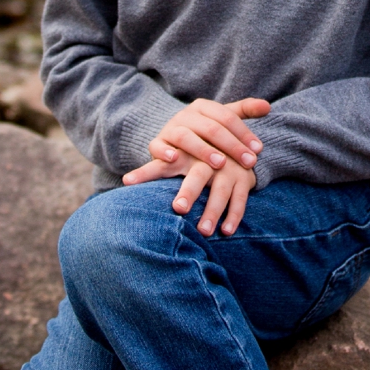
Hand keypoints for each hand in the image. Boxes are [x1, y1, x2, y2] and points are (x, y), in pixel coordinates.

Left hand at [134, 151, 256, 235]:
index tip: (128, 181)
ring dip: (212, 211)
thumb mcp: (176, 155)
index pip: (159, 164)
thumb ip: (155, 168)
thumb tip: (125, 181)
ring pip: (220, 190)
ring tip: (203, 231)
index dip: (146, 171)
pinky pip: (240, 198)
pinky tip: (226, 231)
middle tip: (178, 208)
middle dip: (189, 191)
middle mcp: (205, 160)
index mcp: (183, 154)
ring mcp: (227, 168)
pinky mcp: (243, 177)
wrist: (232, 138)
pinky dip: (234, 215)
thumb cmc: (194, 154)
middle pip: (197, 175)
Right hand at [144, 97, 270, 174]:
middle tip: (249, 162)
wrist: (173, 141)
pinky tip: (175, 159)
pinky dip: (164, 152)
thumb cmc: (205, 133)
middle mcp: (185, 115)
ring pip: (185, 137)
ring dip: (203, 150)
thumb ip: (245, 111)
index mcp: (203, 106)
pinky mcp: (157, 143)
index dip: (244, 133)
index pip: (227, 117)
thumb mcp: (224, 120)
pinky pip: (157, 146)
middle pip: (210, 128)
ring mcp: (170, 129)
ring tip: (220, 164)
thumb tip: (267, 106)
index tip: (258, 150)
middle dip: (231, 145)